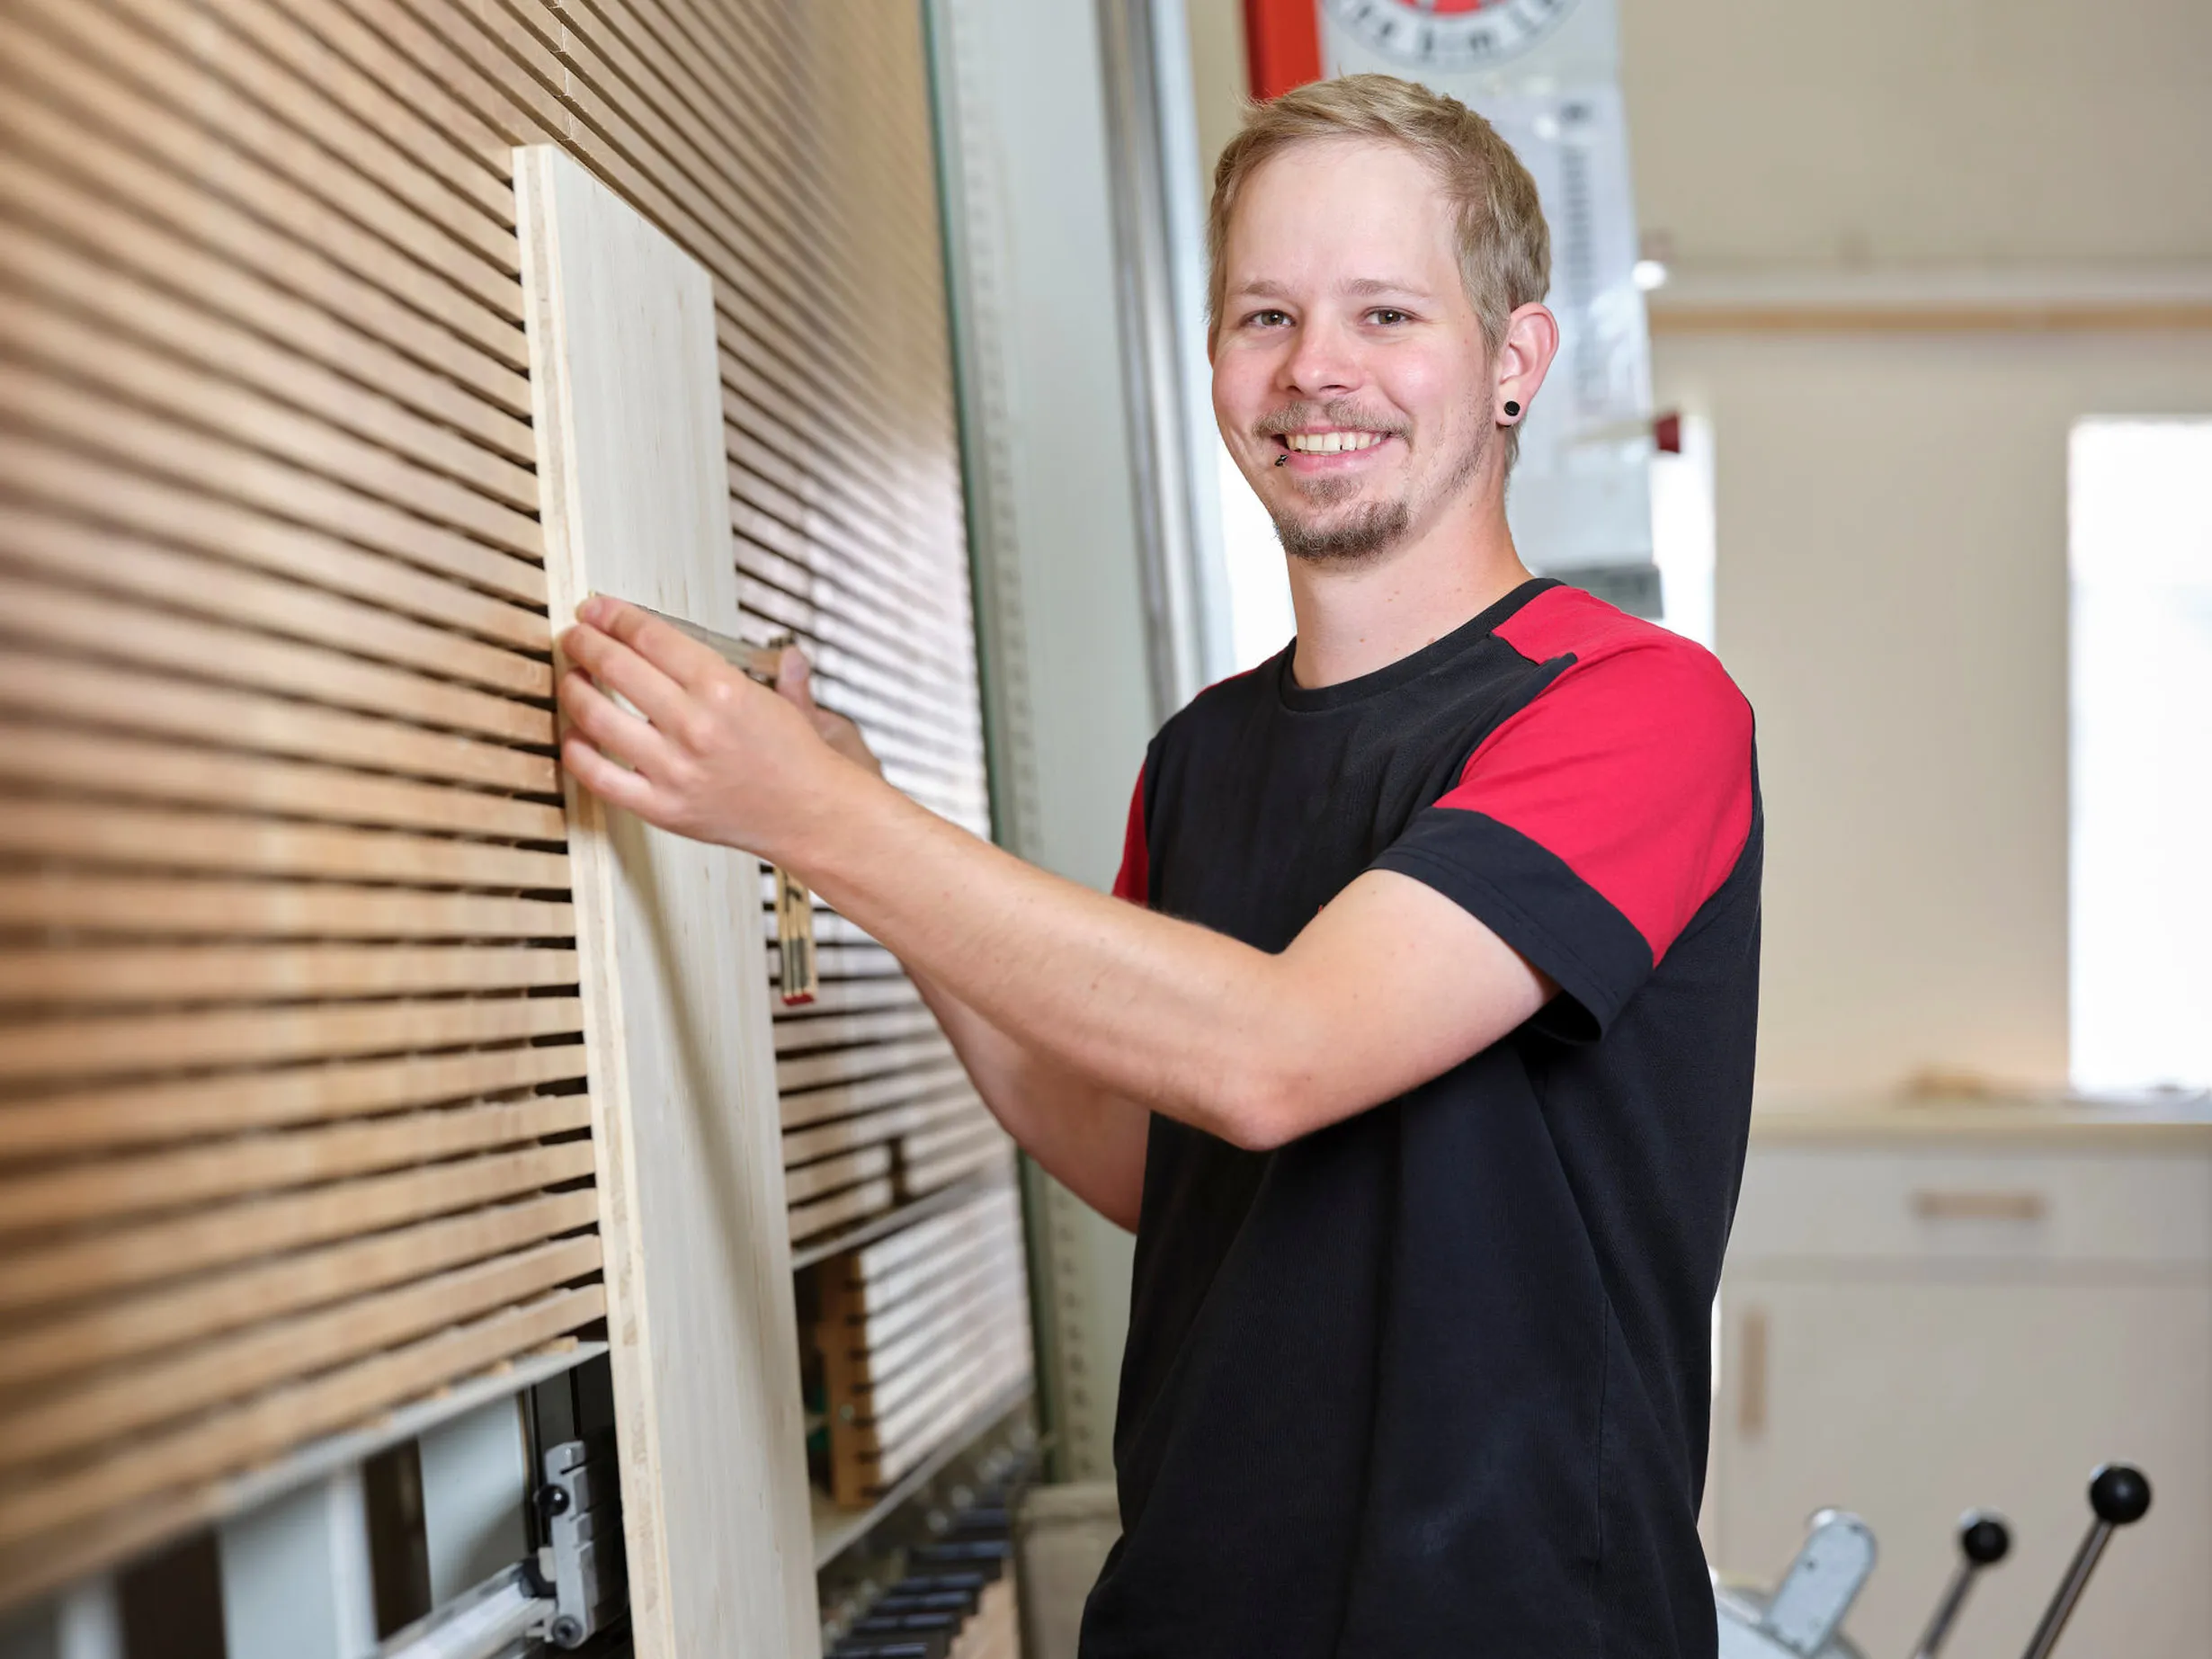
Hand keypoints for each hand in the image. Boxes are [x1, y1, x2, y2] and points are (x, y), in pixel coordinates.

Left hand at [555, 596, 874, 860]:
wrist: (811, 816)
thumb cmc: (798, 761)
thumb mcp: (788, 700)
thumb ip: (777, 671)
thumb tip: (784, 652)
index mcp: (722, 689)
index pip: (649, 636)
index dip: (613, 615)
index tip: (596, 610)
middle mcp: (694, 725)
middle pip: (616, 667)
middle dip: (585, 642)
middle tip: (576, 636)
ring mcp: (673, 768)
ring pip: (595, 716)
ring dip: (573, 688)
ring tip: (571, 678)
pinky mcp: (661, 806)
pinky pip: (598, 776)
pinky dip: (576, 750)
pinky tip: (575, 735)